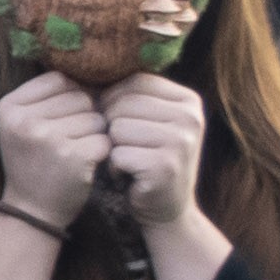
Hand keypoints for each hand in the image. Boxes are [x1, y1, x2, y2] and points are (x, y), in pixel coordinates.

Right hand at [0, 69, 112, 215]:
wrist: (32, 211)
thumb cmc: (34, 161)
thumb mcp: (24, 124)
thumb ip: (47, 95)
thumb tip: (93, 69)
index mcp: (7, 106)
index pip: (59, 79)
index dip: (69, 98)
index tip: (56, 122)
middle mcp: (24, 120)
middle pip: (80, 96)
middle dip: (83, 117)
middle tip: (64, 142)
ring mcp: (47, 139)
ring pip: (96, 117)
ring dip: (93, 135)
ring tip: (72, 153)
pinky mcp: (72, 157)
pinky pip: (105, 139)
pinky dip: (101, 152)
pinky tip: (83, 164)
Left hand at [93, 72, 211, 225]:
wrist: (167, 209)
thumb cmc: (149, 159)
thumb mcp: (151, 122)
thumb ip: (133, 97)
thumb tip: (88, 70)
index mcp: (188, 100)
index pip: (135, 82)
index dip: (114, 100)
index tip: (119, 122)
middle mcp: (190, 117)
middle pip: (123, 104)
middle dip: (112, 127)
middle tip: (127, 147)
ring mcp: (181, 141)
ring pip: (116, 128)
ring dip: (114, 148)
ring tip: (131, 160)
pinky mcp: (165, 165)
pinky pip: (117, 154)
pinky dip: (115, 167)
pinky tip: (130, 175)